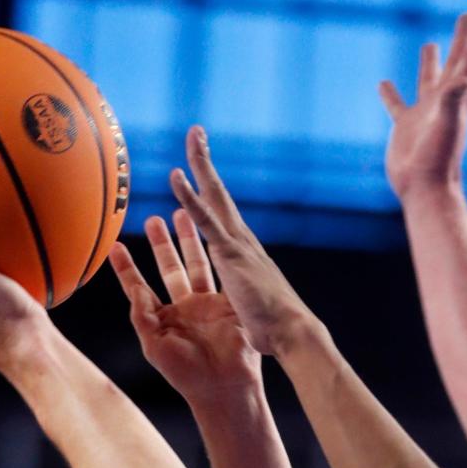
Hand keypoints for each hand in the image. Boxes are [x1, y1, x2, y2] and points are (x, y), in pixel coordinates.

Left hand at [108, 210, 260, 402]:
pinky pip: (221, 273)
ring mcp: (207, 304)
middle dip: (161, 244)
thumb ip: (142, 315)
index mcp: (163, 320)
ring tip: (182, 212)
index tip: (115, 246)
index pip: (140, 288)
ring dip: (188, 239)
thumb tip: (134, 287)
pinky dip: (216, 252)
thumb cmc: (186, 374)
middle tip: (152, 218)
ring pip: (196, 264)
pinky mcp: (228, 303)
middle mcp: (184, 309)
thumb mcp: (154, 346)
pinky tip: (212, 231)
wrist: (225, 386)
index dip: (127, 268)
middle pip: (170, 268)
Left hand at [169, 129, 315, 357]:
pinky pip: (206, 220)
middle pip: (219, 195)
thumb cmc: (273, 327)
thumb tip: (243, 298)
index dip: (210, 191)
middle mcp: (241, 241)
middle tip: (197, 134)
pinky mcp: (230, 253)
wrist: (290, 333)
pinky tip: (176, 178)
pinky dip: (190, 197)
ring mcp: (236, 244)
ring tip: (193, 136)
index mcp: (242, 253)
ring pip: (214, 197)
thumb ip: (242, 293)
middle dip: (206, 164)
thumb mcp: (250, 305)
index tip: (201, 170)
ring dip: (201, 165)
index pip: (222, 215)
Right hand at [379, 8, 466, 202]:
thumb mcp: (448, 126)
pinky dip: (389, 94)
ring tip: (430, 44)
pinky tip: (383, 84)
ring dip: (430, 62)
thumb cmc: (439, 161)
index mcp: (458, 97)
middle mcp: (443, 101)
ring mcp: (423, 114)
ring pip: (427, 79)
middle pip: (455, 61)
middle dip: (462, 38)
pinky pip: (396, 105)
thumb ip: (454, 99)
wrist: (424, 190)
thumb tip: (465, 77)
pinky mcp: (405, 127)